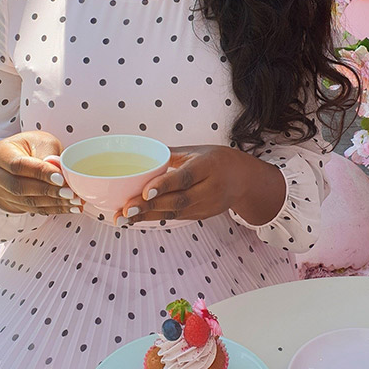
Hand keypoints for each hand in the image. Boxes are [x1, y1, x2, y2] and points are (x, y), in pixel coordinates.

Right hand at [0, 131, 83, 214]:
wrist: (20, 156)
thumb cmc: (32, 146)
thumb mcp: (41, 141)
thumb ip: (49, 154)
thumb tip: (60, 171)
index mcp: (0, 152)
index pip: (18, 165)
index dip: (40, 173)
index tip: (61, 179)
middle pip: (19, 187)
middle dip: (48, 191)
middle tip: (70, 193)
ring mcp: (1, 191)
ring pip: (26, 202)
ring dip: (53, 203)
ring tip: (74, 201)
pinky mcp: (12, 203)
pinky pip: (32, 209)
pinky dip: (53, 209)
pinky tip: (69, 207)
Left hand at [114, 145, 283, 225]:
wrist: (245, 180)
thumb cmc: (217, 160)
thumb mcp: (197, 150)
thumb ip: (170, 153)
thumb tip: (139, 149)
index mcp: (209, 166)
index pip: (185, 177)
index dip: (165, 185)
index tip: (145, 190)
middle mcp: (210, 188)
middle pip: (178, 200)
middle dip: (149, 206)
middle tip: (124, 210)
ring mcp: (207, 206)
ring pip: (174, 213)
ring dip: (147, 216)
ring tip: (122, 218)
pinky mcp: (202, 216)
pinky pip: (176, 217)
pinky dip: (155, 218)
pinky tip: (135, 219)